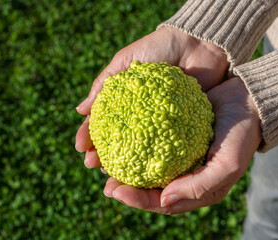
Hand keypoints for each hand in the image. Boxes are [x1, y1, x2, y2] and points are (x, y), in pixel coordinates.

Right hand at [75, 26, 228, 166]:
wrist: (198, 43)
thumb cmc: (160, 47)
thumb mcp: (127, 60)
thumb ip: (104, 82)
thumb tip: (79, 110)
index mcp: (126, 99)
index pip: (103, 120)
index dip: (90, 135)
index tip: (81, 148)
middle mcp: (141, 113)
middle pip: (119, 138)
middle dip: (104, 155)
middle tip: (93, 166)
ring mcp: (161, 121)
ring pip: (140, 147)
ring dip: (125, 162)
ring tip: (113, 174)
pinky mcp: (181, 125)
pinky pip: (166, 145)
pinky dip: (154, 158)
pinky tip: (144, 170)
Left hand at [101, 77, 261, 213]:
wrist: (250, 102)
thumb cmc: (242, 134)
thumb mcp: (227, 164)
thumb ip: (199, 186)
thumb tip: (164, 200)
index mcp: (199, 189)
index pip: (163, 203)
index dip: (138, 201)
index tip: (114, 190)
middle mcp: (188, 177)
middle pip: (153, 191)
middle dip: (128, 190)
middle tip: (106, 182)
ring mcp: (182, 158)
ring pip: (150, 171)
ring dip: (130, 170)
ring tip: (107, 165)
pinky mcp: (178, 139)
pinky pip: (154, 147)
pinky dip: (139, 148)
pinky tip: (124, 141)